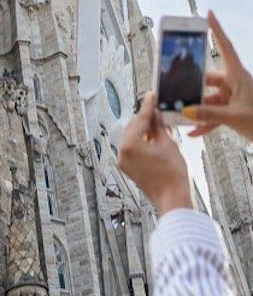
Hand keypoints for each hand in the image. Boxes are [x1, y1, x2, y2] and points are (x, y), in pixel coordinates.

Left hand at [119, 92, 192, 215]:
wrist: (172, 199)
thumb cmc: (172, 175)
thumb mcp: (168, 145)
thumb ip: (159, 127)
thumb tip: (156, 115)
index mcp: (130, 145)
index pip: (140, 120)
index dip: (148, 106)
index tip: (150, 95)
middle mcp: (122, 152)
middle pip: (133, 128)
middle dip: (145, 119)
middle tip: (156, 109)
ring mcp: (123, 161)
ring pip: (132, 138)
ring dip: (144, 130)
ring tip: (158, 123)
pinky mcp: (128, 168)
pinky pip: (133, 149)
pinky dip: (142, 142)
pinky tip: (153, 138)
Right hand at [184, 11, 252, 141]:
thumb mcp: (233, 117)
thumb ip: (208, 113)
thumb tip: (185, 110)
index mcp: (238, 76)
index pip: (226, 48)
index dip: (217, 30)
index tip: (209, 14)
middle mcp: (235, 83)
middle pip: (208, 78)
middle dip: (191, 87)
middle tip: (174, 90)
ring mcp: (234, 97)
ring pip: (209, 98)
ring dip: (196, 109)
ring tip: (180, 115)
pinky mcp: (234, 110)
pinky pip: (215, 113)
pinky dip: (205, 122)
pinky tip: (194, 131)